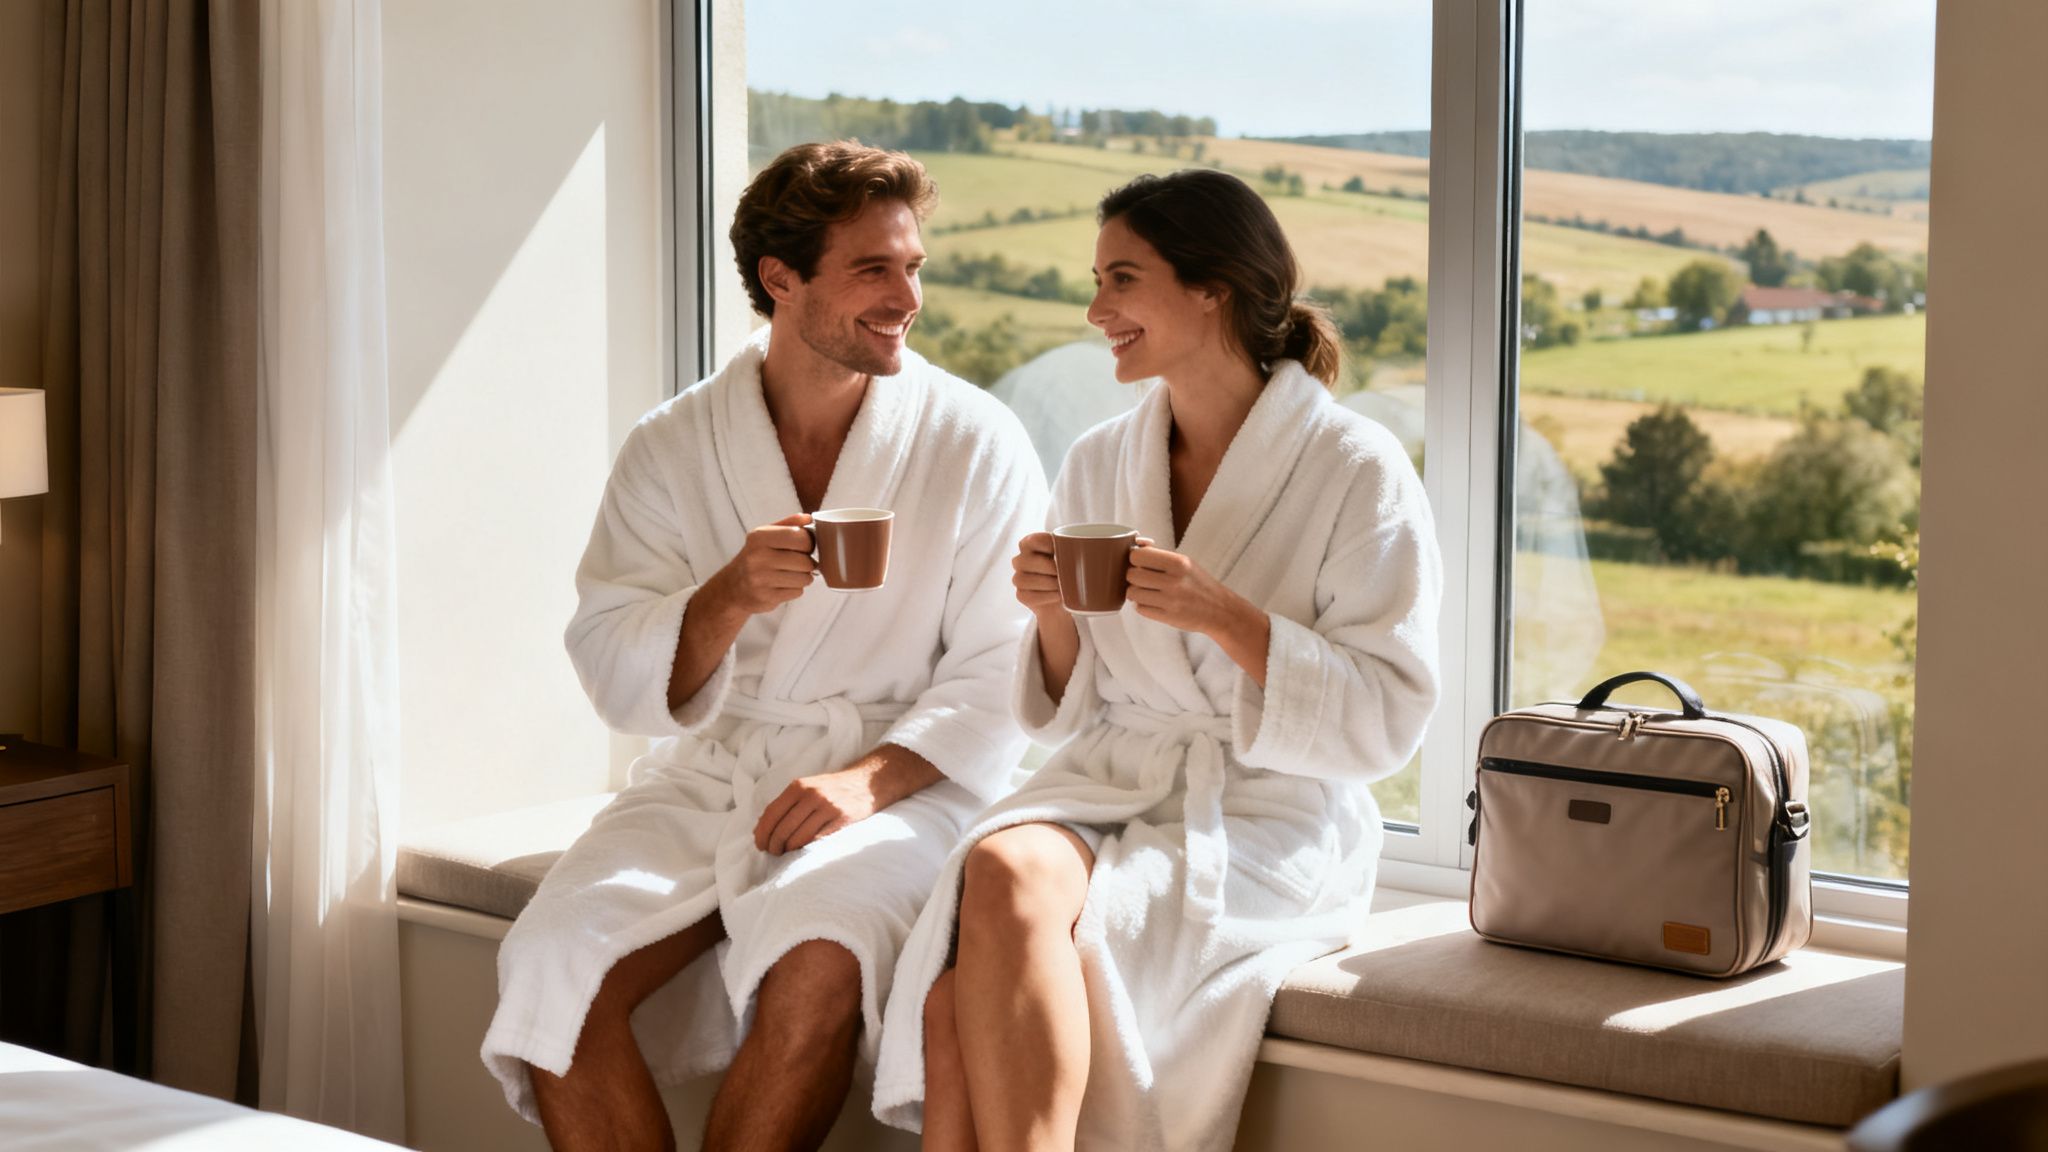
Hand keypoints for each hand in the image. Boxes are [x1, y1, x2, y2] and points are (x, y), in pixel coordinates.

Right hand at [704, 513, 815, 619]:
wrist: (732, 587)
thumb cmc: (754, 558)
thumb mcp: (765, 535)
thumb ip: (788, 524)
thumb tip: (808, 518)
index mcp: (760, 537)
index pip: (801, 538)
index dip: (809, 543)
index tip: (803, 546)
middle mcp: (758, 557)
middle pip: (805, 561)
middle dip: (808, 563)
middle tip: (798, 563)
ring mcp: (761, 579)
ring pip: (804, 578)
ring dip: (803, 577)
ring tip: (790, 574)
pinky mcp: (766, 597)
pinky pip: (798, 592)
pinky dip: (795, 589)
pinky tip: (783, 585)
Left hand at [753, 764, 882, 854]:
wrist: (867, 783)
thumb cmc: (832, 789)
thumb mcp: (807, 788)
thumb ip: (786, 805)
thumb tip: (760, 829)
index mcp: (798, 786)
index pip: (771, 814)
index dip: (762, 833)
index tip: (760, 845)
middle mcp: (811, 795)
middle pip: (782, 829)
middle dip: (774, 846)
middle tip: (774, 852)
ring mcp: (828, 807)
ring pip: (798, 838)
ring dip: (789, 850)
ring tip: (788, 852)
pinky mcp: (842, 819)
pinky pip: (817, 841)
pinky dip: (807, 849)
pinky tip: (804, 850)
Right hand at [1011, 532, 1067, 618]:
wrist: (1064, 597)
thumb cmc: (1068, 570)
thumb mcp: (1072, 556)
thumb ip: (1074, 549)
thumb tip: (1089, 550)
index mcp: (1030, 544)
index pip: (1032, 541)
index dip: (1047, 545)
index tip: (1063, 550)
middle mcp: (1021, 560)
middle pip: (1026, 561)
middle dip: (1048, 567)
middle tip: (1065, 572)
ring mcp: (1019, 578)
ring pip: (1024, 580)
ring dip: (1048, 583)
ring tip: (1064, 585)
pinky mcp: (1022, 595)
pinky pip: (1029, 596)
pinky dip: (1046, 596)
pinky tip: (1059, 595)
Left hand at [1126, 543, 1272, 684]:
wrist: (1221, 611)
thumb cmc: (1199, 584)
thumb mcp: (1185, 562)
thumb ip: (1159, 554)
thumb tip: (1136, 544)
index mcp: (1178, 562)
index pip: (1137, 556)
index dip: (1134, 559)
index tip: (1141, 562)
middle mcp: (1174, 581)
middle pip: (1131, 574)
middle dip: (1134, 576)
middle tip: (1144, 579)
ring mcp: (1170, 600)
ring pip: (1132, 593)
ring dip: (1136, 592)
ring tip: (1148, 592)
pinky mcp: (1167, 617)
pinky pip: (1140, 609)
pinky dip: (1143, 606)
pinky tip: (1154, 602)